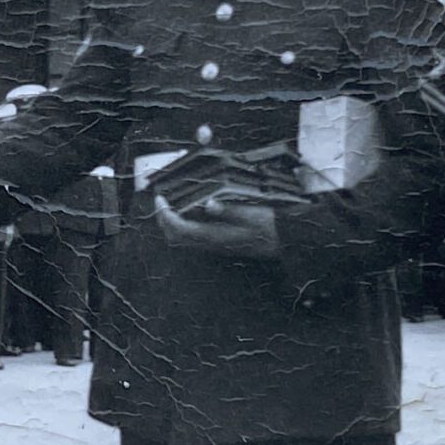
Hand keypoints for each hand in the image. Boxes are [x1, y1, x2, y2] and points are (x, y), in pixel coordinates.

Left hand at [153, 193, 281, 258]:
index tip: (161, 198)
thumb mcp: (253, 214)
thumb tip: (209, 205)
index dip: (165, 215)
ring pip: (182, 238)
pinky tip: (189, 209)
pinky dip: (183, 223)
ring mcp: (214, 245)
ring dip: (172, 222)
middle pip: (175, 237)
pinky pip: (193, 236)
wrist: (284, 242)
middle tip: (162, 199)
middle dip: (163, 219)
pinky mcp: (218, 243)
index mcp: (216, 236)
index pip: (180, 229)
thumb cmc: (270, 227)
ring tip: (171, 202)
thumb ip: (230, 210)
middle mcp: (212, 243)